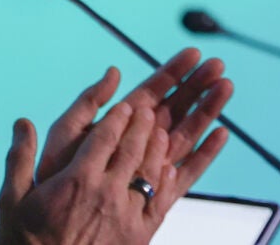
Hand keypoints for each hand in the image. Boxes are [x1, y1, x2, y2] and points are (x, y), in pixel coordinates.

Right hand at [0, 103, 172, 244]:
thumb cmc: (25, 244)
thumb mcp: (11, 202)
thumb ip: (19, 159)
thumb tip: (22, 123)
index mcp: (78, 179)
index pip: (105, 137)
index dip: (117, 117)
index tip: (124, 106)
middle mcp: (107, 192)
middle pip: (132, 148)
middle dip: (141, 125)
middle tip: (148, 110)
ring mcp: (126, 213)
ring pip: (150, 170)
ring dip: (157, 148)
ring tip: (160, 132)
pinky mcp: (139, 234)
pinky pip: (159, 202)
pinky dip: (166, 182)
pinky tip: (169, 170)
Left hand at [38, 49, 233, 189]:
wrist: (56, 232)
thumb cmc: (53, 184)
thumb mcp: (65, 136)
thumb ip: (87, 105)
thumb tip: (114, 72)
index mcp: (118, 127)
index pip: (152, 92)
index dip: (173, 71)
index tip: (194, 53)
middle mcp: (139, 143)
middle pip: (175, 108)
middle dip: (197, 85)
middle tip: (218, 65)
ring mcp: (151, 167)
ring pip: (187, 133)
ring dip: (207, 109)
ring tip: (226, 87)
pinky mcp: (160, 194)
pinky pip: (188, 172)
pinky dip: (206, 154)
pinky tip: (222, 134)